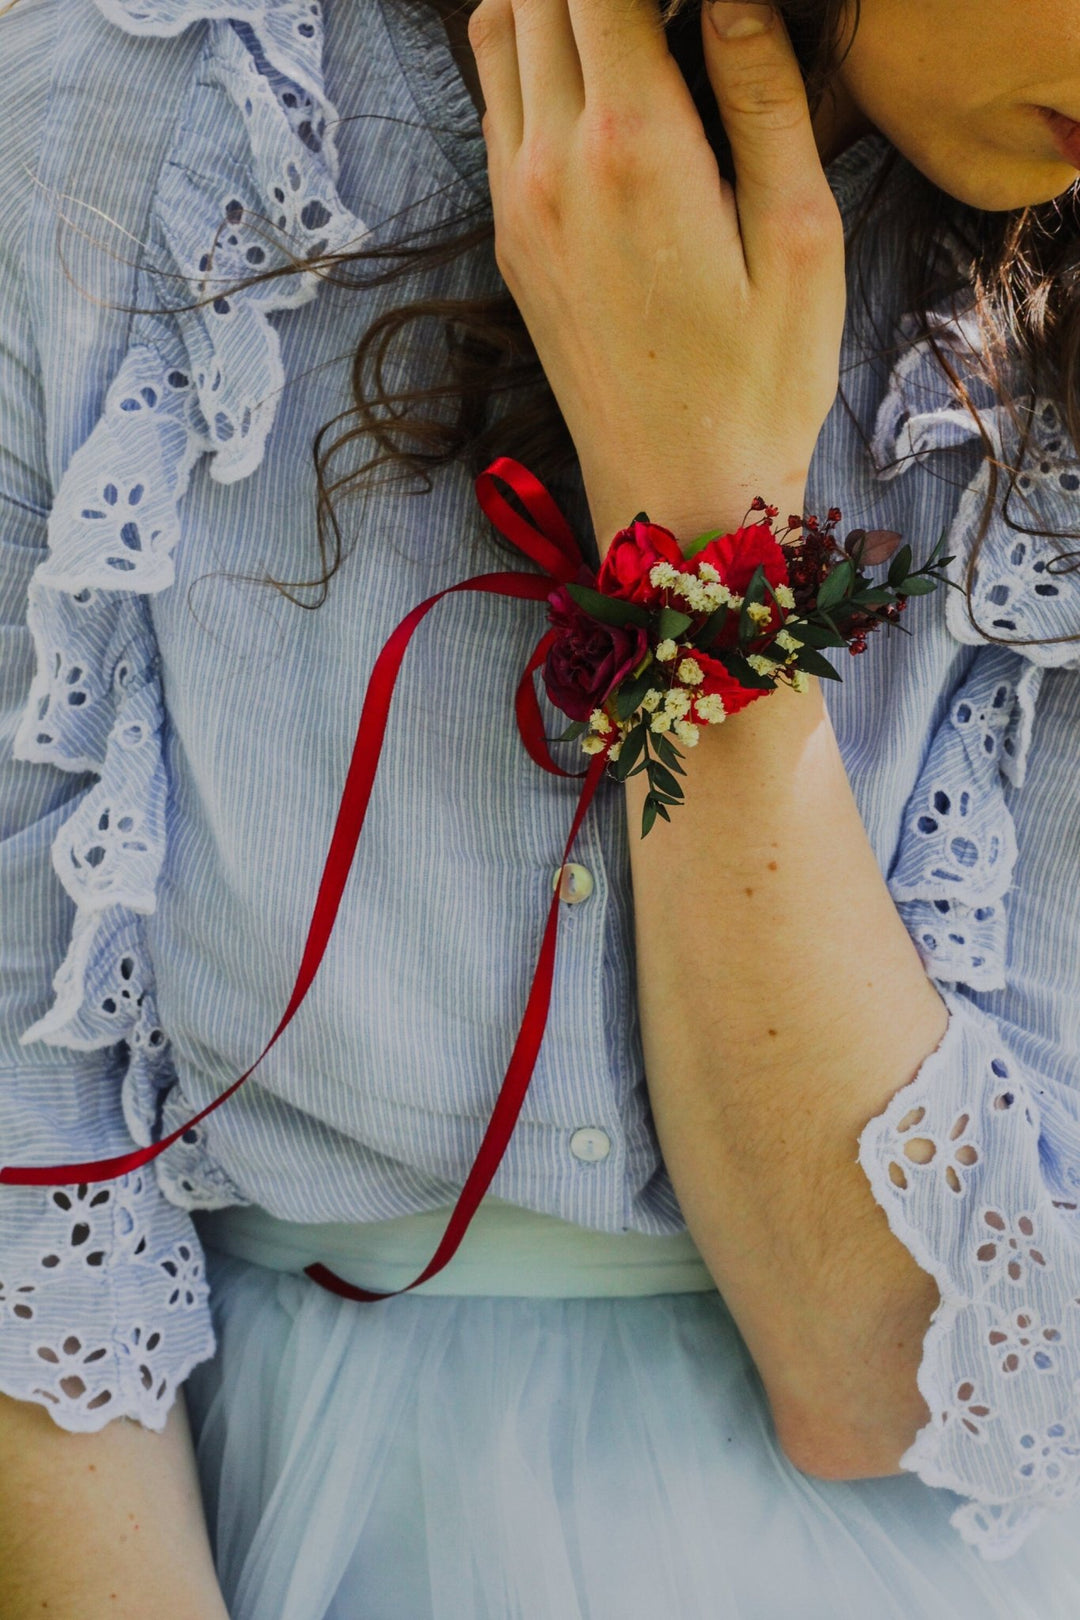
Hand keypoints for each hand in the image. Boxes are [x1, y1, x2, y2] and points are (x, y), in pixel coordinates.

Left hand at [469, 0, 846, 544]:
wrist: (676, 496)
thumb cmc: (757, 385)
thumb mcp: (800, 239)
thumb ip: (766, 98)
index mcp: (634, 144)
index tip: (694, 1)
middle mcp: (553, 161)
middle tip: (665, 19)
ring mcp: (518, 202)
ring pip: (498, 34)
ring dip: (553, 3)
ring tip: (629, 22)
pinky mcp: (510, 239)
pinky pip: (498, 107)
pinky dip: (530, 58)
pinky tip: (597, 80)